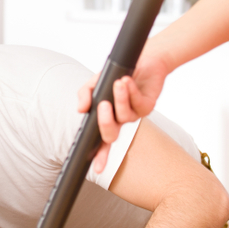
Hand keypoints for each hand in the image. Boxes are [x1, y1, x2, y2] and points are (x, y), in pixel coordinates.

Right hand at [76, 53, 169, 171]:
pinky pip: (138, 105)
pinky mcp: (147, 106)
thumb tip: (81, 109)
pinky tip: (127, 80)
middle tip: (103, 105)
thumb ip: (85, 94)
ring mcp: (134, 114)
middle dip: (105, 122)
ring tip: (118, 83)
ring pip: (124, 117)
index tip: (97, 168)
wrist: (143, 59)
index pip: (100, 141)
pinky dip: (131, 91)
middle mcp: (120, 120)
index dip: (100, 156)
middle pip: (110, 135)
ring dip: (120, 99)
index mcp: (106, 117)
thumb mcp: (95, 81)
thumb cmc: (118, 73)